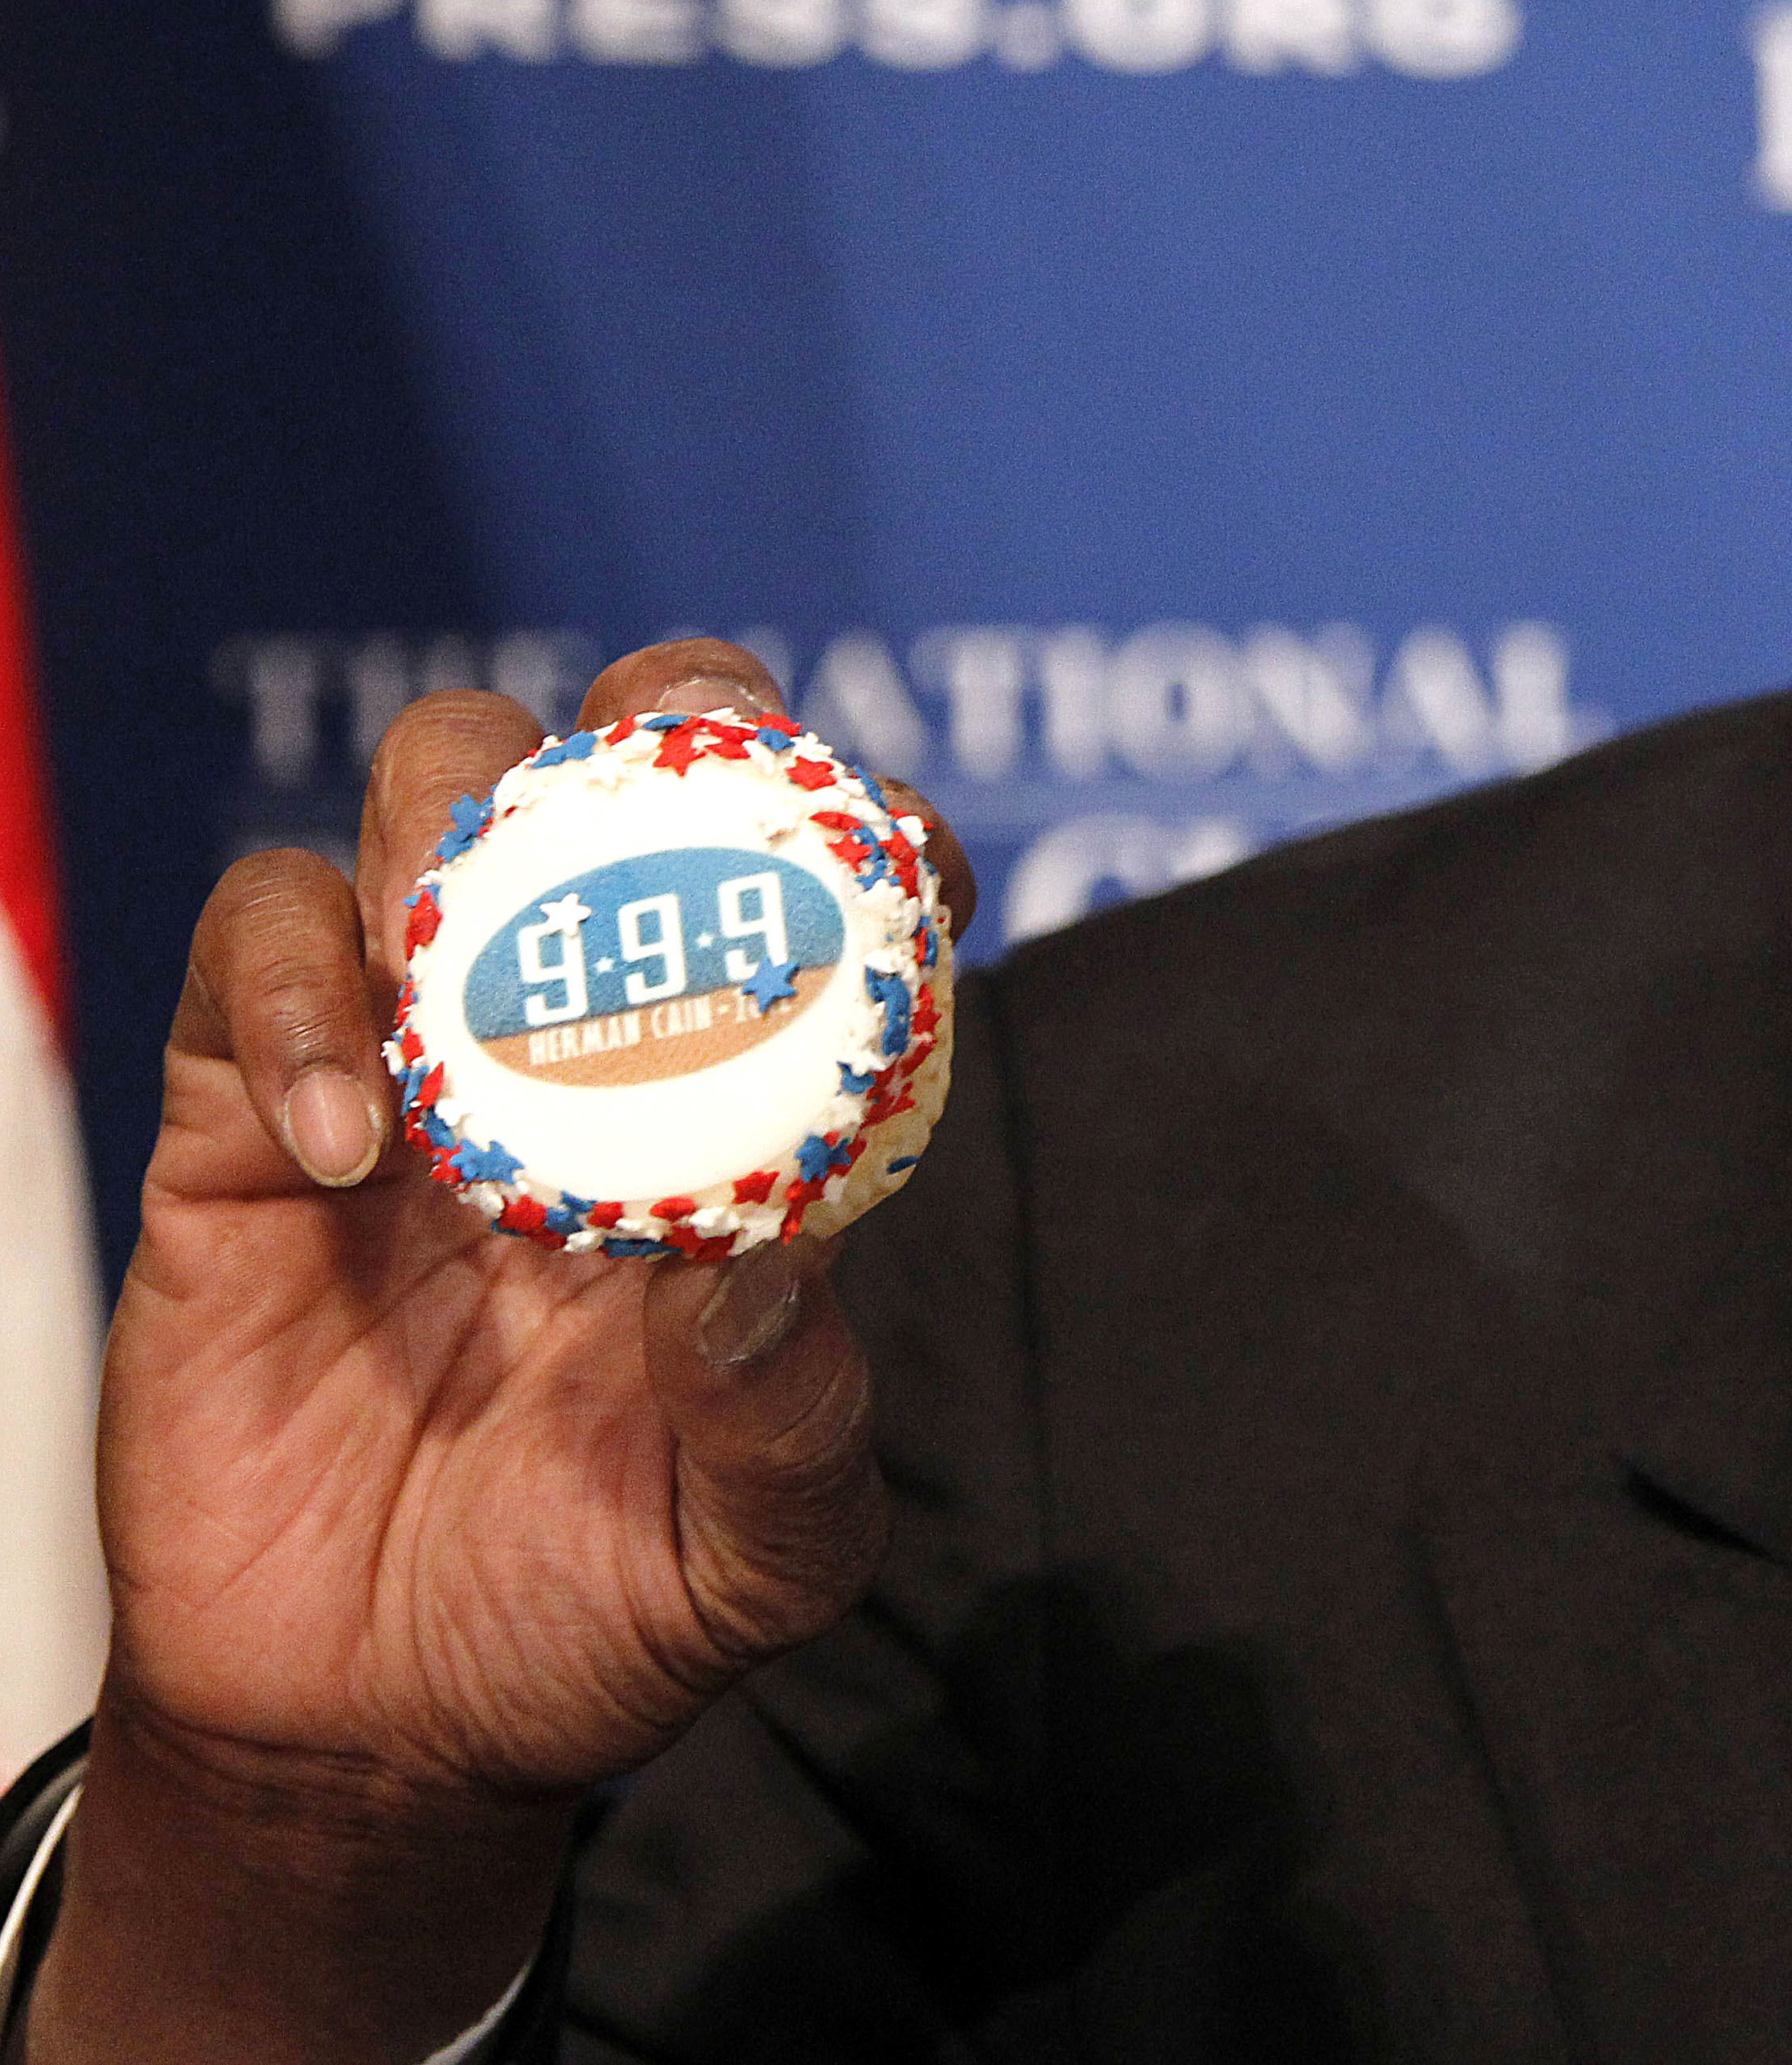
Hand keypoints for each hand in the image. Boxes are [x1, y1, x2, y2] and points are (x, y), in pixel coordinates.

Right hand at [27, 643, 975, 2063]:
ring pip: (428, 806)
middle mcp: (588, 1045)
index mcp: (740, 1112)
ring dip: (449, 820)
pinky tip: (345, 1144)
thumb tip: (765, 1269)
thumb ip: (789, 1431)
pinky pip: (250, 958)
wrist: (372, 1728)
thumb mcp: (754, 1560)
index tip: (900, 843)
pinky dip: (296, 1001)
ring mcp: (413, 1060)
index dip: (867, 832)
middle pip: (624, 771)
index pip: (821, 899)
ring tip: (453, 947)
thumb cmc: (594, 1612)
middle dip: (664, 712)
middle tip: (670, 760)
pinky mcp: (242, 1117)